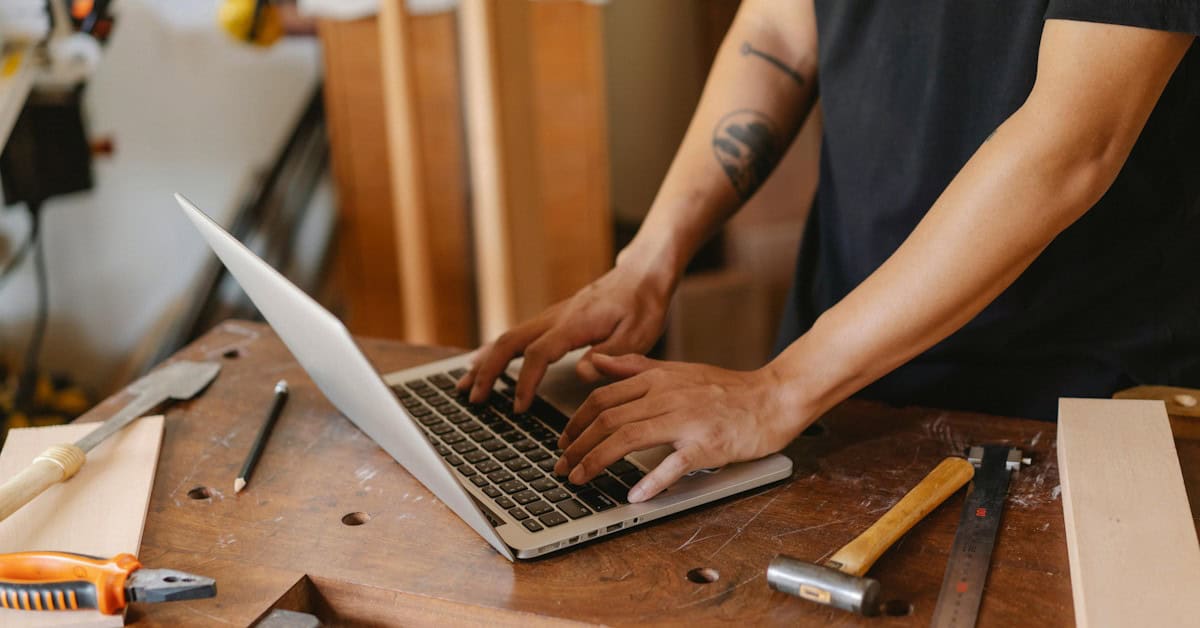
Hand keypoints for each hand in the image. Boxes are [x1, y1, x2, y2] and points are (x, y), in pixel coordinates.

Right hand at [456, 261, 673, 412]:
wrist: (642, 274)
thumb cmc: (643, 305)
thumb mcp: (638, 334)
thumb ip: (610, 355)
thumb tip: (581, 373)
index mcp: (574, 323)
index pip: (538, 353)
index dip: (525, 382)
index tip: (519, 408)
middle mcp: (555, 317)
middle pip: (509, 342)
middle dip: (488, 371)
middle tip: (474, 399)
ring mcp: (550, 316)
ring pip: (507, 337)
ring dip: (485, 362)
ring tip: (466, 387)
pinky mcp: (552, 319)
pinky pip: (517, 335)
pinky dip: (495, 352)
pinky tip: (483, 363)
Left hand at [554, 353, 807, 502]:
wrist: (772, 398)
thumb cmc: (725, 390)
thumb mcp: (676, 370)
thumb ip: (634, 367)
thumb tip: (596, 362)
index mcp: (657, 379)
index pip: (603, 398)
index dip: (575, 421)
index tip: (563, 442)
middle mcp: (667, 396)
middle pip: (608, 419)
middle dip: (577, 446)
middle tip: (562, 467)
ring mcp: (687, 420)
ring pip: (629, 438)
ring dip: (598, 461)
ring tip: (580, 479)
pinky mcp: (707, 445)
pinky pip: (674, 464)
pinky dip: (651, 482)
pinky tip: (634, 496)